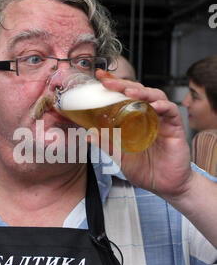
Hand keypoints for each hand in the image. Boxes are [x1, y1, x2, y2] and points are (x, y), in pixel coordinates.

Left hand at [95, 69, 192, 198]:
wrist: (166, 186)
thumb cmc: (146, 171)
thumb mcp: (121, 157)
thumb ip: (107, 145)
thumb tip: (88, 135)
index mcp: (135, 119)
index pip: (124, 96)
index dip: (113, 85)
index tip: (99, 78)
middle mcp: (149, 116)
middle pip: (138, 92)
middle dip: (123, 84)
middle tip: (108, 82)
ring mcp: (162, 120)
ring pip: (155, 96)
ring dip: (142, 92)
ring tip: (128, 92)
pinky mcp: (175, 128)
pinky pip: (171, 111)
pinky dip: (162, 106)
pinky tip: (153, 106)